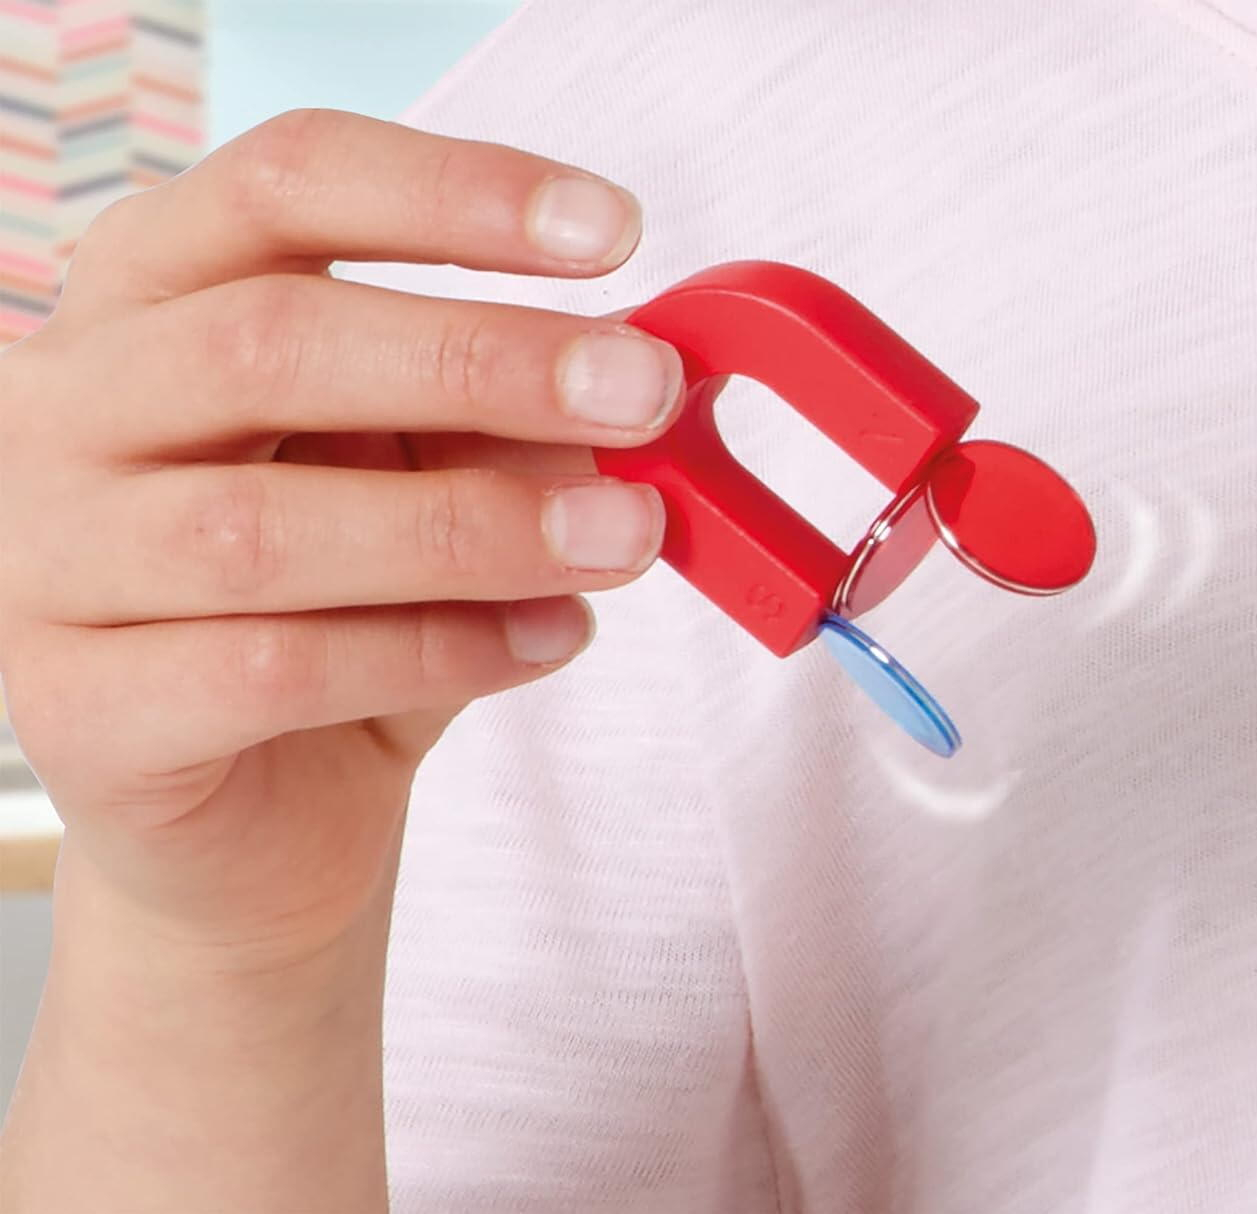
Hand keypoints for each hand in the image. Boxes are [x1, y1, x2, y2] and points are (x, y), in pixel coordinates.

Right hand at [0, 107, 683, 964]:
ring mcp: (43, 561)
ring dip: (480, 527)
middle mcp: (67, 406)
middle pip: (268, 338)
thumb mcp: (431, 479)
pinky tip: (550, 640)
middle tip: (640, 391)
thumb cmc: (346, 608)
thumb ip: (494, 422)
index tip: (609, 228)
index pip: (282, 185)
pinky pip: (273, 669)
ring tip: (624, 538)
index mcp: (152, 296)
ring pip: (269, 526)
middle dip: (484, 361)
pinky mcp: (75, 710)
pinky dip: (439, 652)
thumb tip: (610, 382)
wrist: (260, 809)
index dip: (453, 192)